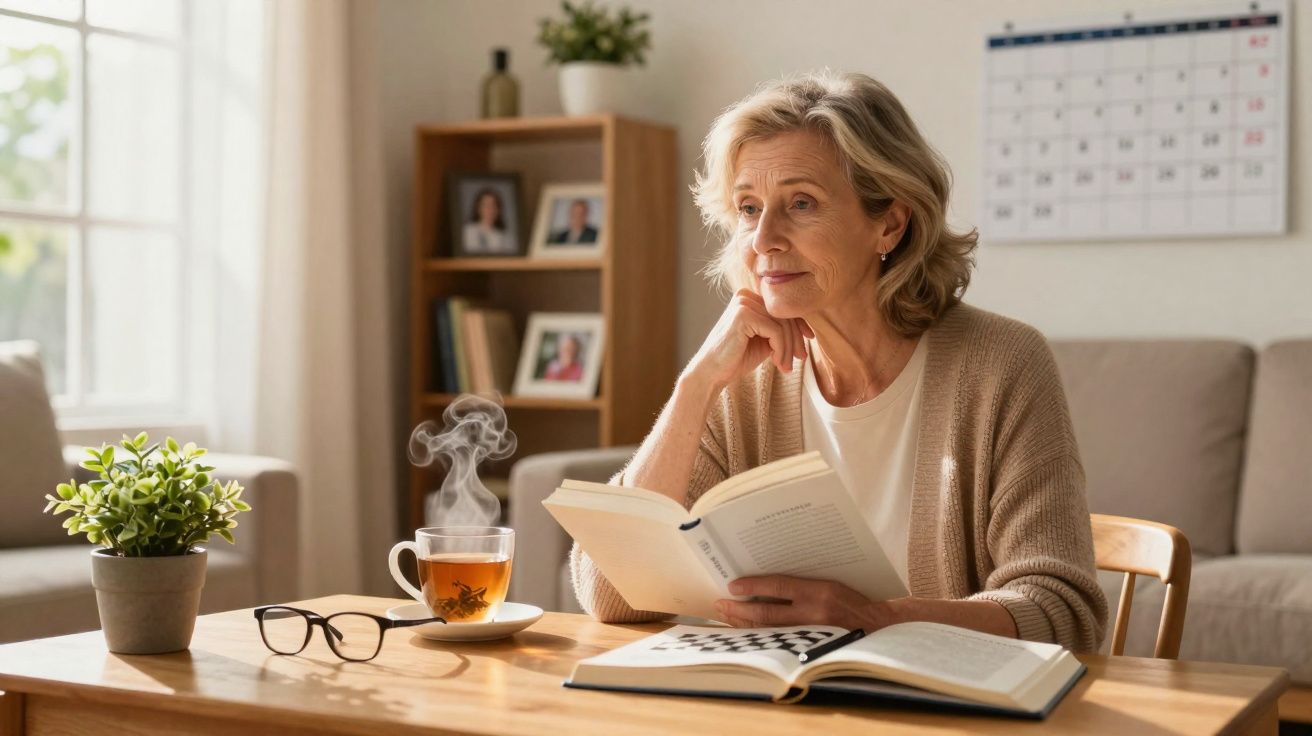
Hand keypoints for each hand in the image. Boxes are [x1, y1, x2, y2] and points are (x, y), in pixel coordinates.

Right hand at [684, 288, 812, 390]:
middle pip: (784, 315)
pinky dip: (780, 349)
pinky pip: (775, 331)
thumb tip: (807, 329)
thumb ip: (780, 329)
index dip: (799, 325)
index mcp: (749, 298)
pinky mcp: (743, 314)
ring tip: (786, 367)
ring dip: (788, 349)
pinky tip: (776, 363)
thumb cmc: (736, 358)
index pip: (782, 308)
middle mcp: (745, 295)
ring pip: (782, 324)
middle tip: (800, 359)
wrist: (712, 373)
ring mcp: (743, 303)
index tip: (808, 342)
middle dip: (795, 340)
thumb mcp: (764, 340)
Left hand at [715, 575, 902, 630]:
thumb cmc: (853, 602)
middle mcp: (813, 613)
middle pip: (767, 613)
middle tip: (720, 604)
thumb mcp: (830, 584)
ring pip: (769, 631)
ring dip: (745, 624)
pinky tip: (747, 632)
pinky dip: (760, 637)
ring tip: (726, 617)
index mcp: (819, 592)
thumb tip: (766, 584)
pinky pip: (779, 642)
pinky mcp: (811, 647)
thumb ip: (801, 585)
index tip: (732, 585)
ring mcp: (812, 634)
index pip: (778, 586)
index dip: (752, 586)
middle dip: (739, 610)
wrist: (879, 627)